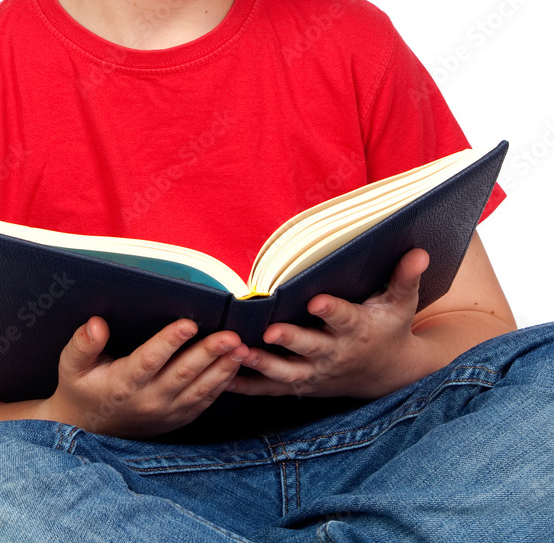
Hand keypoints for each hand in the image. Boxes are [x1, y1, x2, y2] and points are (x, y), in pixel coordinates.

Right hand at [37, 316, 250, 437]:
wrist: (90, 429)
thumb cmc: (82, 388)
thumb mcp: (72, 366)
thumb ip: (82, 345)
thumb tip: (96, 324)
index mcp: (122, 384)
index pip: (149, 360)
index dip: (169, 341)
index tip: (189, 323)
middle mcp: (147, 400)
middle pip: (183, 374)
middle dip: (209, 353)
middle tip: (231, 335)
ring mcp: (166, 412)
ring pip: (199, 389)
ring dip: (222, 368)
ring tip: (241, 348)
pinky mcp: (178, 417)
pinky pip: (204, 401)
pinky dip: (222, 384)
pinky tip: (234, 365)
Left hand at [227, 248, 430, 399]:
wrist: (387, 374)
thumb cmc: (389, 327)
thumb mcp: (402, 303)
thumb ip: (405, 278)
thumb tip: (420, 251)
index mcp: (357, 329)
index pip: (344, 318)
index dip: (332, 310)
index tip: (317, 300)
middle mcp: (334, 354)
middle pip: (310, 348)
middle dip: (291, 340)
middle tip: (271, 330)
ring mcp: (315, 373)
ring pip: (286, 373)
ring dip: (261, 365)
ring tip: (236, 352)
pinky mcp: (300, 385)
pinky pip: (270, 389)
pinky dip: (246, 385)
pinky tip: (221, 377)